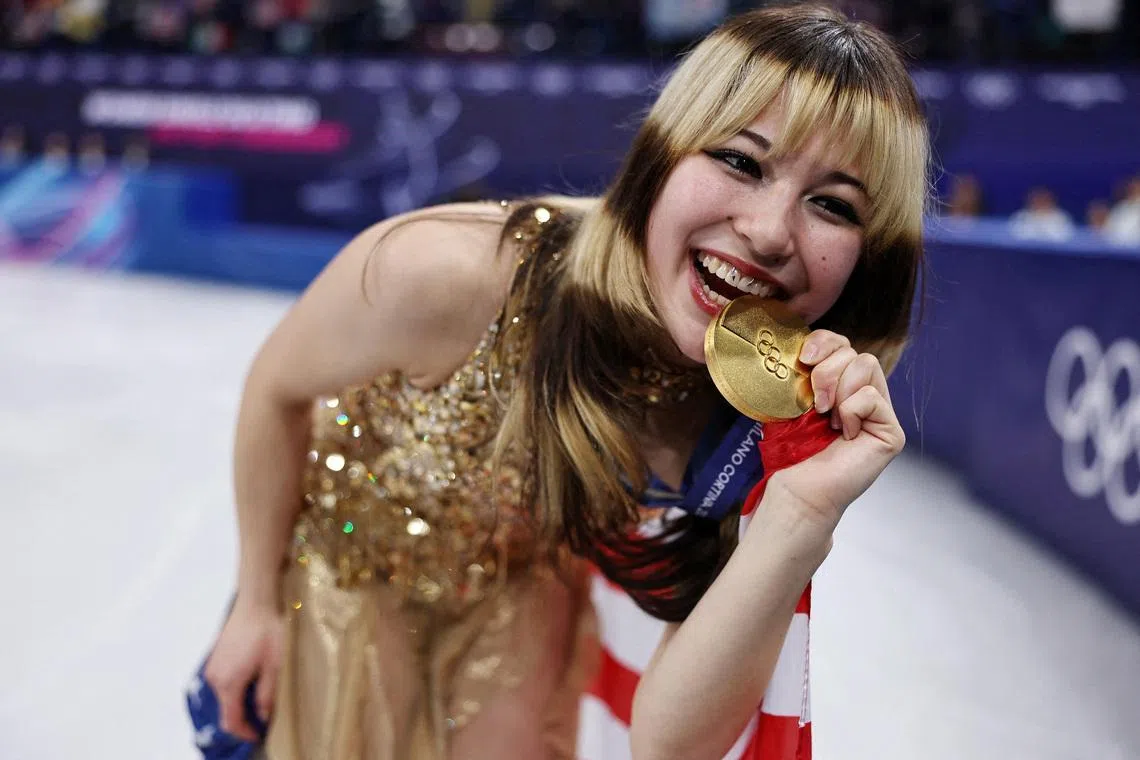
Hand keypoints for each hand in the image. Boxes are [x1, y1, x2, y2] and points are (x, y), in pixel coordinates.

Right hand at [203, 595, 284, 740]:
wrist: (255, 603)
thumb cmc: (267, 632)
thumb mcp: (274, 666)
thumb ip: (267, 695)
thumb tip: (263, 717)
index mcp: (229, 684)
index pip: (231, 721)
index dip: (244, 733)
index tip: (258, 734)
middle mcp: (215, 679)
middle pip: (225, 710)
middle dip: (243, 718)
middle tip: (262, 717)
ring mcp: (212, 668)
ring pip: (223, 696)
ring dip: (239, 702)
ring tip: (259, 697)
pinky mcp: (214, 658)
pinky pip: (222, 682)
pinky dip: (234, 689)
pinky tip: (250, 680)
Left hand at [765, 330, 904, 530]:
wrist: (798, 485)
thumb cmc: (793, 448)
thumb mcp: (793, 399)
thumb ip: (806, 371)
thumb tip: (805, 348)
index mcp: (840, 384)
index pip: (842, 344)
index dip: (825, 342)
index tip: (804, 358)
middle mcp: (864, 395)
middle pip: (855, 352)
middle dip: (827, 372)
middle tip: (815, 404)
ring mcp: (880, 413)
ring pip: (866, 366)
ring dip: (838, 390)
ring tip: (828, 419)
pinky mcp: (891, 431)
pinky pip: (872, 397)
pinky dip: (851, 412)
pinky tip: (845, 434)